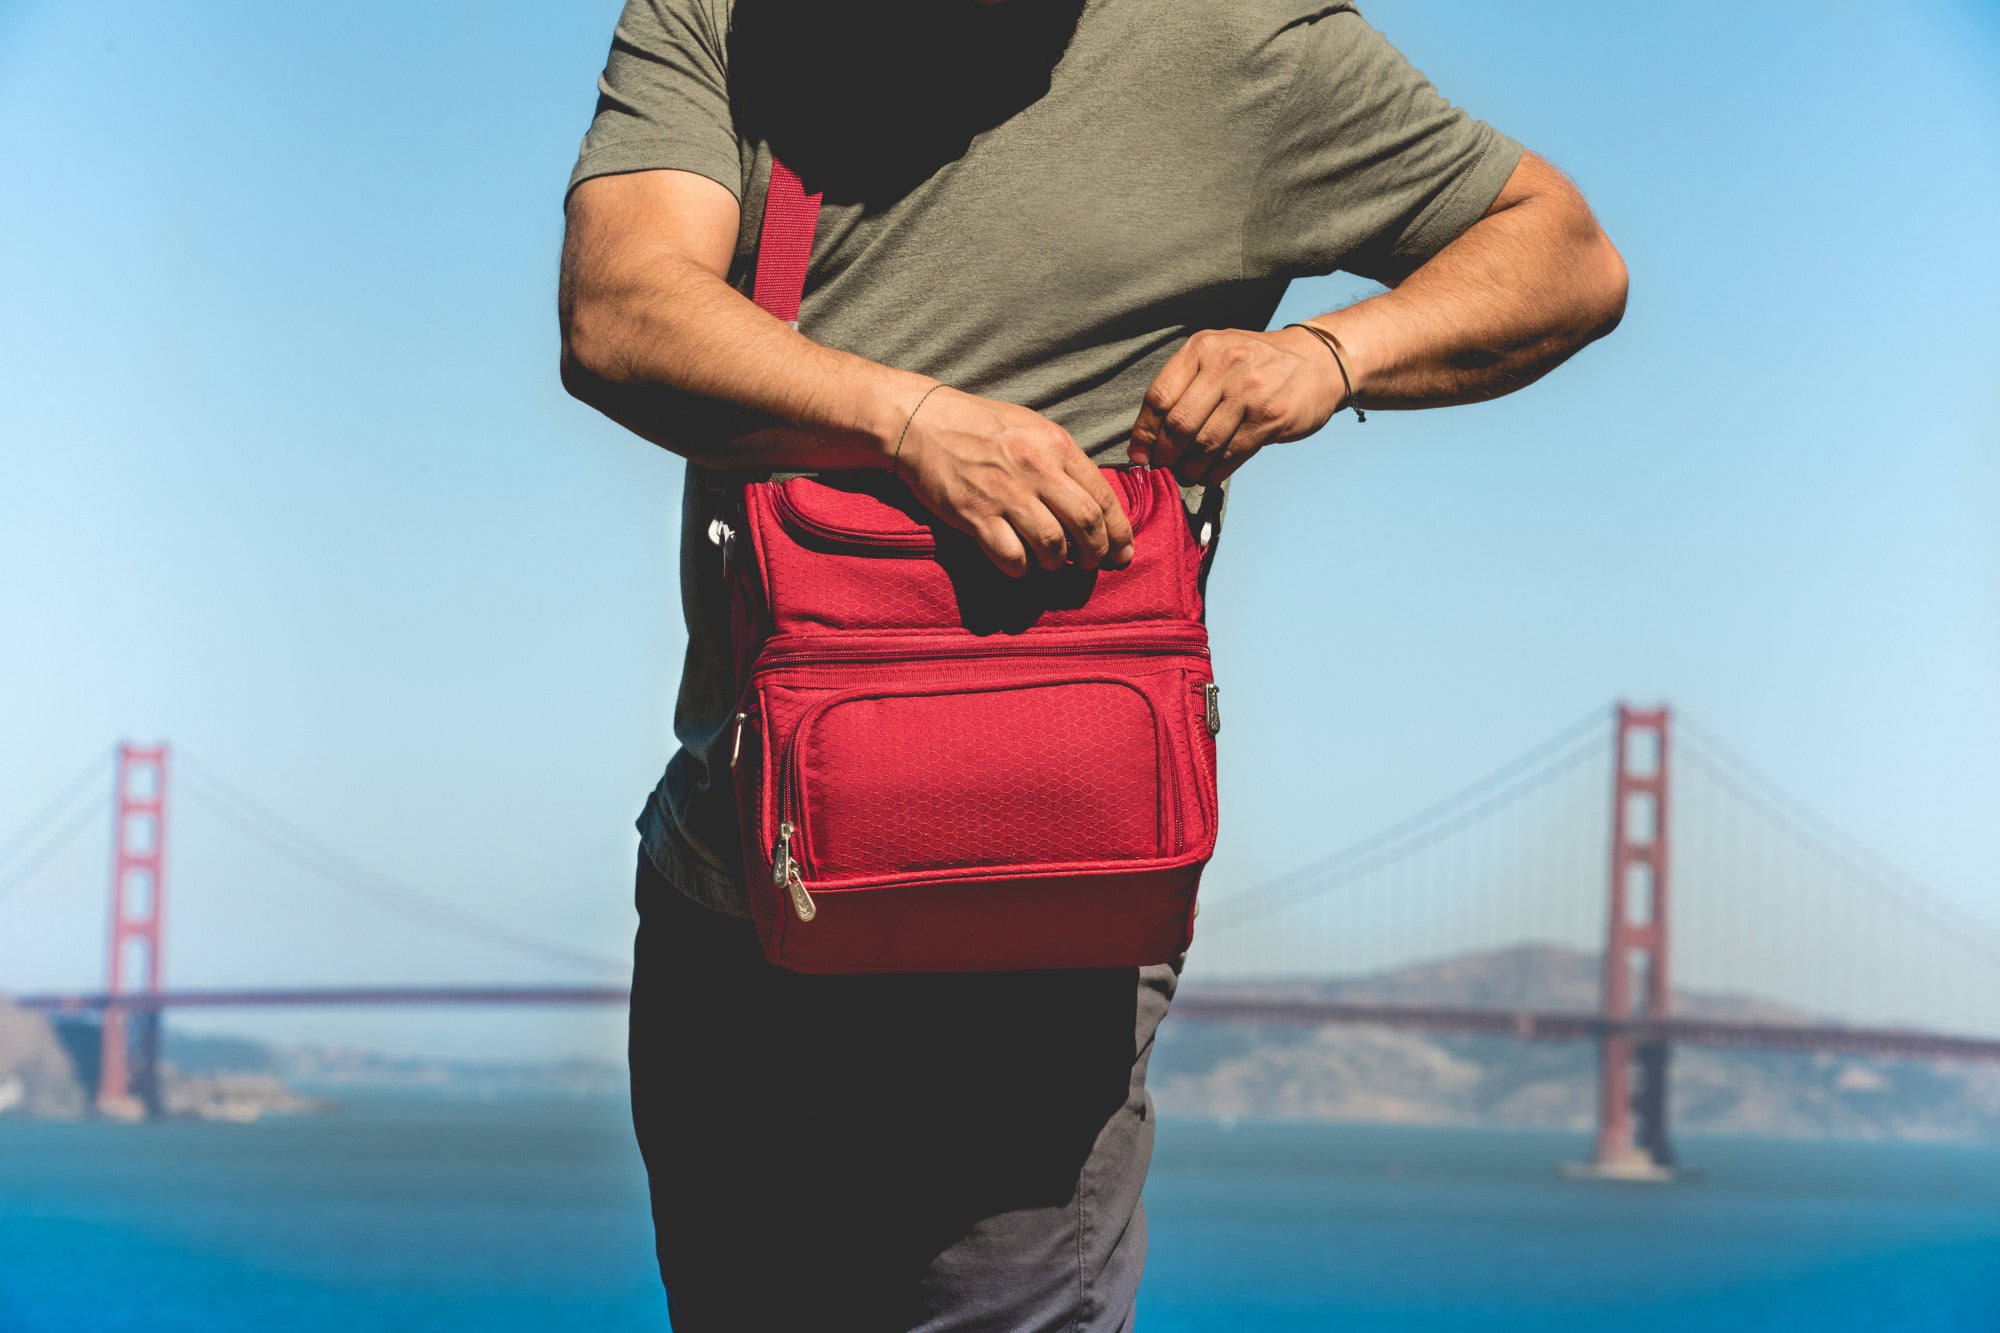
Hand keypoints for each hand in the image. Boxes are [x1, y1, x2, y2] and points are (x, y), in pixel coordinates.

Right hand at [894, 387, 1136, 577]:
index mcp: (1056, 445)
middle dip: (1096, 552)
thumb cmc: (980, 426)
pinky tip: (1018, 562)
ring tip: (1052, 562)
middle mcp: (1036, 469)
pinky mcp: (976, 516)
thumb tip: (1092, 501)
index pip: (1103, 496)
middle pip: (1086, 524)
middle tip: (1090, 563)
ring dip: (1057, 563)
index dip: (1119, 532)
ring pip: (1052, 546)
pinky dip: (1021, 568)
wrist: (921, 422)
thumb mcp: (1032, 428)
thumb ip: (1063, 461)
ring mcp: (1005, 494)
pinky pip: (1012, 557)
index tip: (1123, 553)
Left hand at [1128, 326, 1346, 484]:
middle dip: (1166, 455)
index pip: (1159, 396)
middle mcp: (1225, 365)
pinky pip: (1231, 454)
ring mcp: (1249, 392)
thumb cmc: (1258, 364)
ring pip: (1204, 444)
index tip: (1139, 455)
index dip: (1144, 433)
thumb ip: (1185, 387)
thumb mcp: (1218, 356)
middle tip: (1164, 468)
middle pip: (1179, 424)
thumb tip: (1148, 439)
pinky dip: (1215, 472)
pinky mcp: (1270, 418)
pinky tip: (1210, 475)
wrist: (1318, 361)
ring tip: (1187, 475)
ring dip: (1189, 468)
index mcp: (1203, 348)